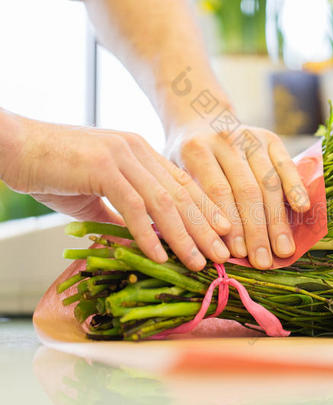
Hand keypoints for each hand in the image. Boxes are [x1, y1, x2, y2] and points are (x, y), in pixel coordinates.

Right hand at [0, 110, 231, 270]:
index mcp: (141, 153)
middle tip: (226, 254)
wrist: (14, 147)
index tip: (225, 235)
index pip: (183, 185)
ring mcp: (122, 157)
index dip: (206, 211)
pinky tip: (160, 256)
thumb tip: (140, 236)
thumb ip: (121, 211)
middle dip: (206, 228)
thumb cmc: (53, 170)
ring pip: (164, 202)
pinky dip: (147, 234)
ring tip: (200, 262)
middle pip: (181, 194)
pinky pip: (133, 206)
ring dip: (184, 236)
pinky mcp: (103, 168)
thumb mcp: (97, 194)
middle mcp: (138, 151)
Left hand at [167, 122, 310, 268]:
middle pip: (246, 190)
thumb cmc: (184, 157)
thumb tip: (202, 247)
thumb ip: (188, 202)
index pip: (218, 191)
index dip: (230, 224)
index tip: (237, 254)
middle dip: (256, 230)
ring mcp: (250, 136)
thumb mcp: (173, 172)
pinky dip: (296, 187)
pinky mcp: (270, 137)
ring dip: (277, 219)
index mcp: (196, 149)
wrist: (199, 116)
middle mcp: (226, 139)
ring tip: (283, 249)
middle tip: (263, 262)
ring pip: (268, 182)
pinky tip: (302, 209)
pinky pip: (286, 165)